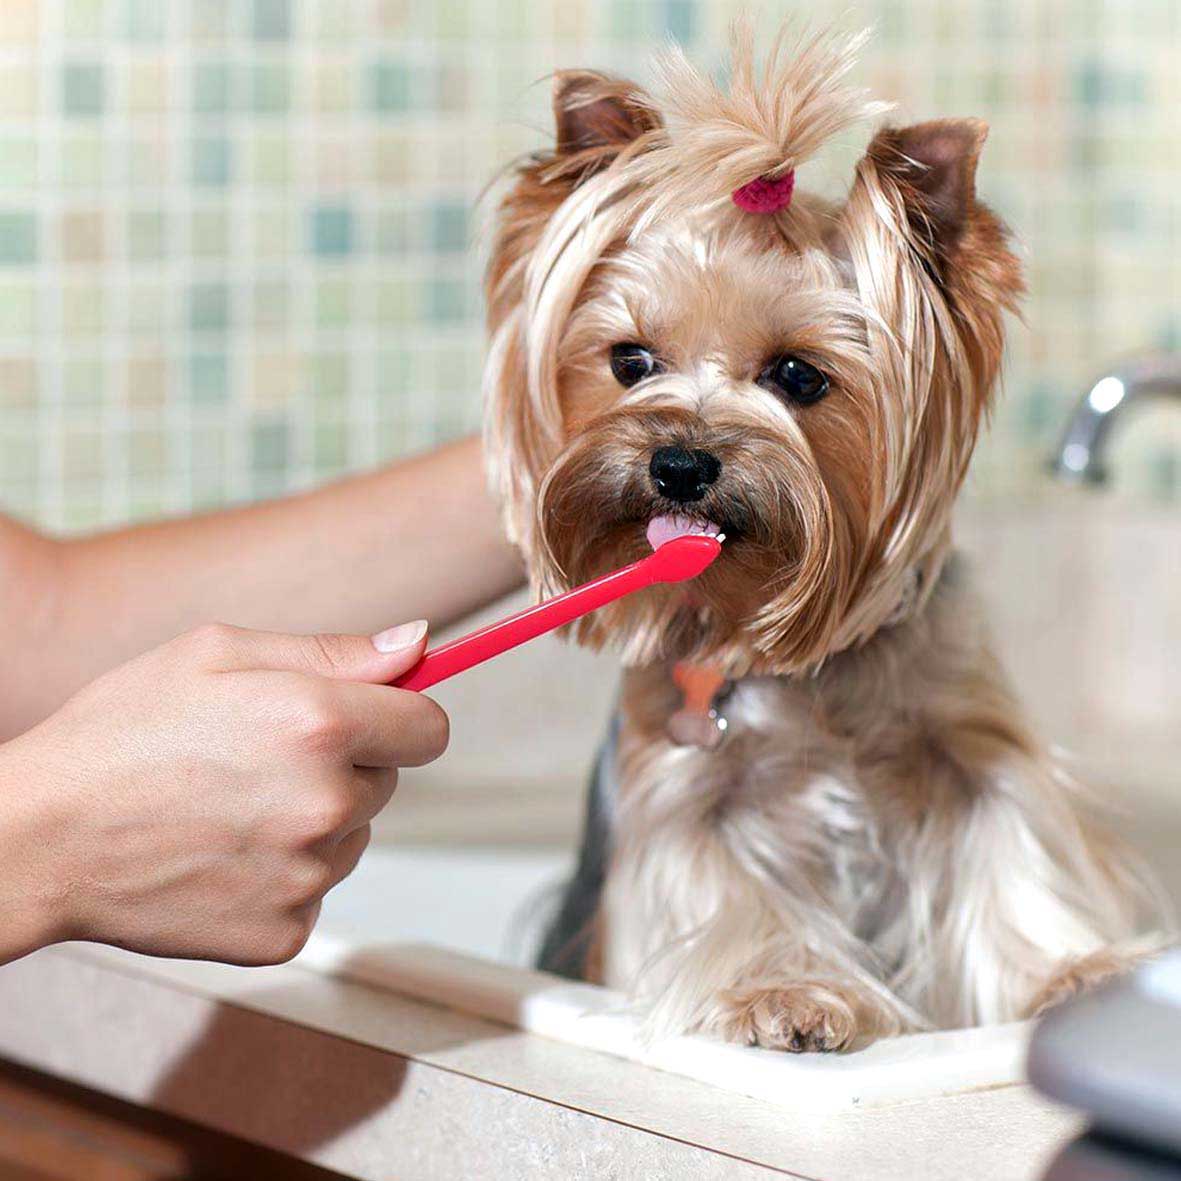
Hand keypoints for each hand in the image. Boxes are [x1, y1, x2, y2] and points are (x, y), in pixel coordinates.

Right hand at [0, 620, 445, 965]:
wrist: (40, 837)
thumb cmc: (121, 732)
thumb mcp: (220, 652)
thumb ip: (336, 651)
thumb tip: (418, 642)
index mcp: (320, 723)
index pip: (430, 728)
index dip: (403, 717)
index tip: (375, 716)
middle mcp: (326, 803)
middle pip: (389, 781)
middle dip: (348, 764)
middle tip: (265, 757)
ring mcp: (306, 875)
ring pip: (352, 835)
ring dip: (317, 820)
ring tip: (232, 805)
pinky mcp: (283, 932)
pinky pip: (315, 888)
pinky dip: (284, 873)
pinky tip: (222, 852)